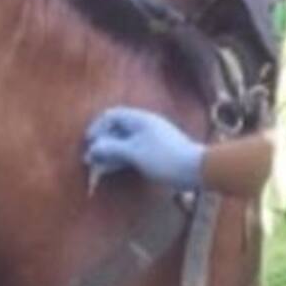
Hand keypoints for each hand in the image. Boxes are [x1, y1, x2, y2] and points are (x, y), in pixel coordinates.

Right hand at [82, 106, 205, 190]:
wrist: (196, 169)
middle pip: (115, 129)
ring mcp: (149, 138)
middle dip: (101, 142)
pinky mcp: (154, 151)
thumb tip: (93, 148)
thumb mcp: (134, 153)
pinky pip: (131, 151)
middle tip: (90, 158)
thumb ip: (111, 148)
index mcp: (139, 119)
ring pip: (122, 142)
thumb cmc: (164, 158)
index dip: (97, 127)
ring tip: (96, 165)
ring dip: (108, 152)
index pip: (111, 115)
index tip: (89, 142)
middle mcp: (144, 125)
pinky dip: (119, 158)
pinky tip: (111, 169)